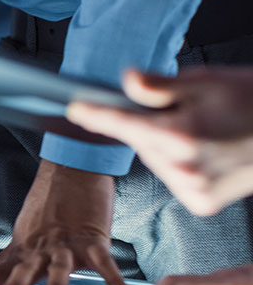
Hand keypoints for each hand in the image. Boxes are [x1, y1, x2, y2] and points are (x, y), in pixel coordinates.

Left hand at [0, 160, 130, 284]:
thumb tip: (4, 280)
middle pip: (25, 270)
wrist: (73, 168)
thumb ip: (19, 258)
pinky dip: (114, 282)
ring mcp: (67, 243)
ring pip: (59, 267)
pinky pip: (105, 264)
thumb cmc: (50, 204)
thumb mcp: (26, 232)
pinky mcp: (93, 239)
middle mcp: (41, 247)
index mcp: (23, 247)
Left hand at [67, 68, 252, 215]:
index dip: (97, 115)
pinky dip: (179, 164)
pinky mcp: (202, 202)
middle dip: (148, 126)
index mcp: (182, 136)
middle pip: (140, 143)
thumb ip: (160, 86)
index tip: (76, 109)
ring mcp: (194, 190)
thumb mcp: (207, 82)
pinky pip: (173, 178)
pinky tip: (204, 152)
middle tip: (180, 112)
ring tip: (200, 131)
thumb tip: (127, 81)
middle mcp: (185, 168)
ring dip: (163, 146)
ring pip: (155, 161)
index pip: (124, 124)